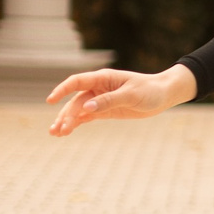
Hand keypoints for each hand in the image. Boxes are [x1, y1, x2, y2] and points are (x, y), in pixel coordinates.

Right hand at [47, 63, 195, 135]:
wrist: (163, 94)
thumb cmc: (149, 90)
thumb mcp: (131, 95)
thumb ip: (109, 100)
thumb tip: (87, 107)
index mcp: (103, 78)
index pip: (77, 82)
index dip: (62, 90)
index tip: (50, 100)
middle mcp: (98, 88)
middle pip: (75, 101)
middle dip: (65, 115)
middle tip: (57, 130)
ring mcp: (100, 100)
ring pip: (78, 110)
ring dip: (67, 121)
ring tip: (56, 134)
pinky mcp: (105, 110)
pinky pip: (86, 117)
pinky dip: (76, 123)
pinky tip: (65, 132)